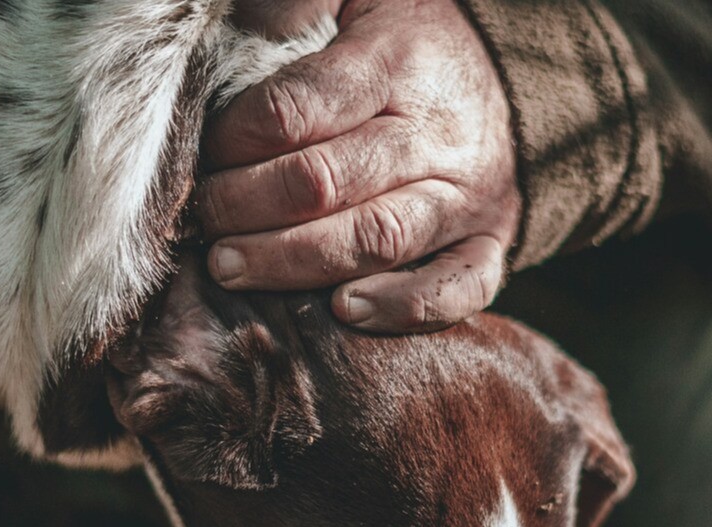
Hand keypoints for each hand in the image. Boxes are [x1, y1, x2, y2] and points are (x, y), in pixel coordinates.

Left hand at [200, 0, 519, 331]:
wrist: (511, 81)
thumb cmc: (407, 44)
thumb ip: (294, 3)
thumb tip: (240, 26)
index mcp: (395, 63)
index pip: (300, 109)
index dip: (237, 139)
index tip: (203, 153)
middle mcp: (435, 135)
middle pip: (326, 182)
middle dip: (245, 206)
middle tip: (200, 220)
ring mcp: (466, 196)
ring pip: (376, 240)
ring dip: (293, 262)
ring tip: (230, 268)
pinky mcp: (488, 244)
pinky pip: (456, 288)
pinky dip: (401, 307)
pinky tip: (342, 311)